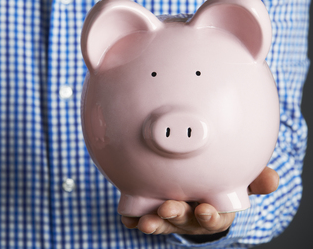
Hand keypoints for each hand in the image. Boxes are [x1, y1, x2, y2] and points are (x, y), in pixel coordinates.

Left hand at [121, 167, 278, 234]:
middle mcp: (191, 215)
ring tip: (144, 220)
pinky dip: (132, 218)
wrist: (193, 179)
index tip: (204, 210)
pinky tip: (127, 217)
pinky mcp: (149, 209)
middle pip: (184, 220)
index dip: (210, 217)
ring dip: (154, 221)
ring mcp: (169, 215)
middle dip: (176, 216)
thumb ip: (255, 178)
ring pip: (162, 221)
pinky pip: (139, 216)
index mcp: (214, 209)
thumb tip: (273, 179)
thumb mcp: (239, 177)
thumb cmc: (219, 179)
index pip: (215, 218)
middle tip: (168, 208)